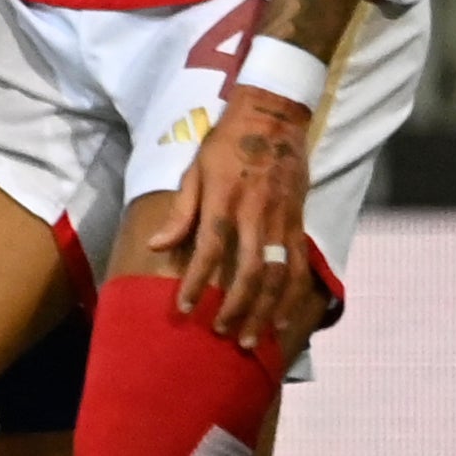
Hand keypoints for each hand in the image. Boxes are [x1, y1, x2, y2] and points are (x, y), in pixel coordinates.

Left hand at [152, 85, 318, 357]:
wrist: (274, 116)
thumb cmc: (225, 144)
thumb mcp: (193, 169)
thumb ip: (180, 211)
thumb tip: (155, 246)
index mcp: (225, 198)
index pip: (211, 248)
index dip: (197, 281)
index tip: (184, 308)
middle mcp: (257, 213)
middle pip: (250, 270)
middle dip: (237, 307)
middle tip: (222, 334)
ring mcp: (284, 219)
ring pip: (279, 275)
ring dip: (265, 310)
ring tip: (251, 338)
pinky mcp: (299, 221)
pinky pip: (300, 265)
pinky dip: (293, 295)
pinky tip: (283, 318)